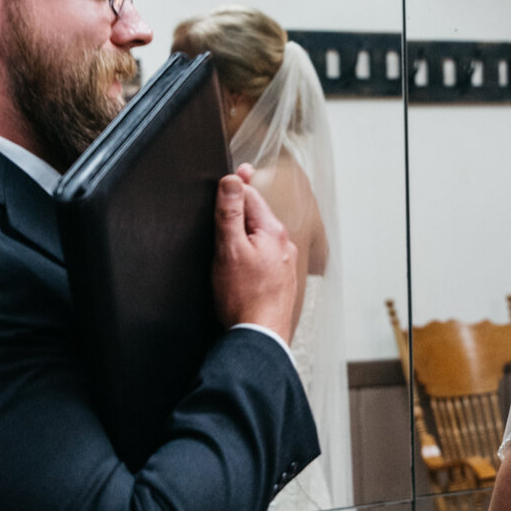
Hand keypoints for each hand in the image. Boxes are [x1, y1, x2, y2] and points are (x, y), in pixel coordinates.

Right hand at [212, 165, 302, 340]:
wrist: (260, 337)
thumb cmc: (243, 298)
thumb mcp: (228, 249)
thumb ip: (230, 212)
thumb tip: (232, 179)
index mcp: (272, 231)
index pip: (250, 196)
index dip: (235, 187)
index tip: (230, 174)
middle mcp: (284, 245)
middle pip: (257, 216)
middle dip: (240, 211)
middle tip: (225, 201)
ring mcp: (285, 264)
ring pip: (262, 238)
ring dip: (247, 234)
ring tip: (229, 241)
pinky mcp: (281, 281)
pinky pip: (265, 258)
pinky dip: (253, 254)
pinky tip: (241, 268)